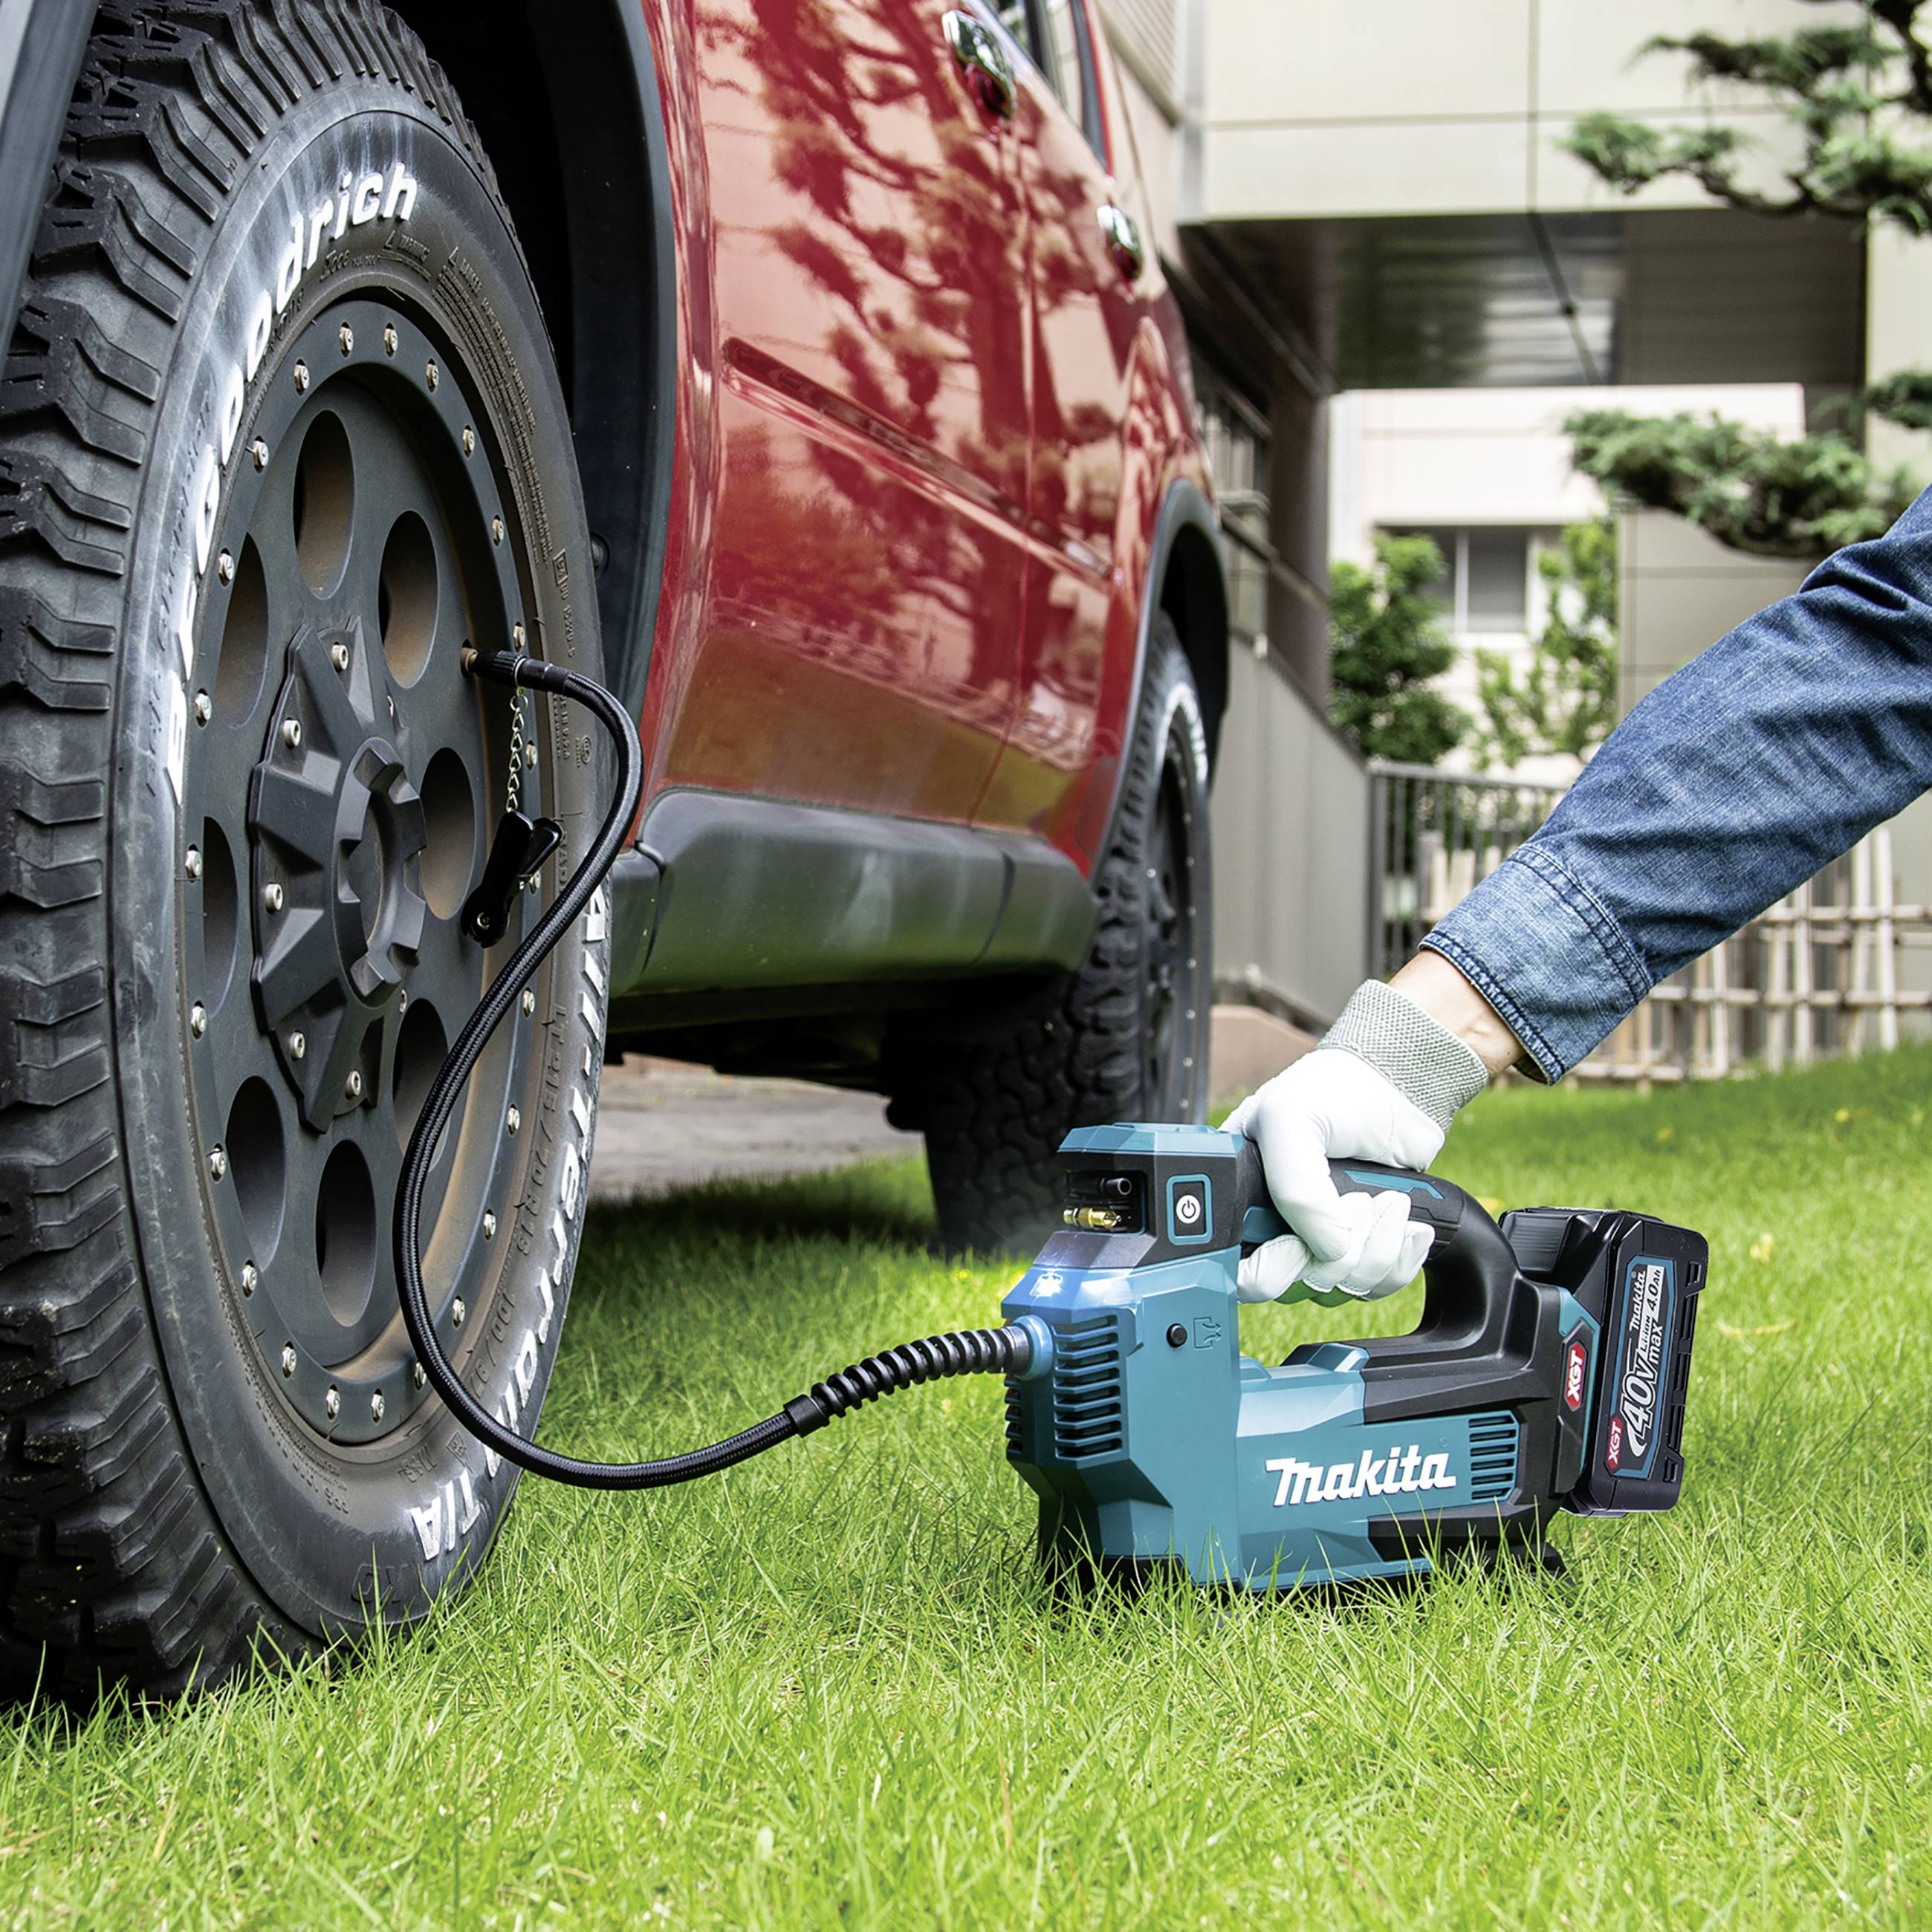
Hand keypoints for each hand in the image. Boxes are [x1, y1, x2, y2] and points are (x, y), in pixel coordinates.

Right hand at [1221, 1048, 1441, 1305]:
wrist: (1400, 1088)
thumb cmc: (1334, 1090)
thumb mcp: (1292, 1118)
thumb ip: (1294, 1187)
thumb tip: (1325, 1248)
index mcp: (1241, 1197)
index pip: (1239, 1268)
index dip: (1270, 1269)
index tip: (1297, 1244)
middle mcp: (1277, 1227)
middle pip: (1295, 1287)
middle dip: (1334, 1254)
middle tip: (1356, 1203)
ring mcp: (1322, 1240)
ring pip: (1340, 1289)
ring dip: (1375, 1249)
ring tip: (1387, 1199)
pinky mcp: (1365, 1247)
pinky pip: (1378, 1286)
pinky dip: (1400, 1258)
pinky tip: (1406, 1221)